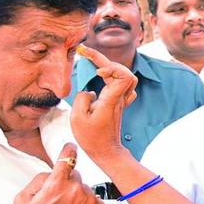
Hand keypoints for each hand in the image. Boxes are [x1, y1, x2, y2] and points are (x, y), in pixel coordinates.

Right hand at [70, 45, 137, 161]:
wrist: (106, 151)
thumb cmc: (91, 137)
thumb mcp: (78, 118)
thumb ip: (82, 98)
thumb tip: (89, 90)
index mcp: (111, 100)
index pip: (124, 76)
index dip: (112, 67)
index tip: (97, 70)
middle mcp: (119, 98)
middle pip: (123, 71)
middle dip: (104, 58)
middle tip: (84, 52)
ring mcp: (121, 100)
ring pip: (125, 76)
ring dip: (110, 66)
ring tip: (92, 62)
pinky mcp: (118, 103)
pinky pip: (123, 84)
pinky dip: (114, 76)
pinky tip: (102, 76)